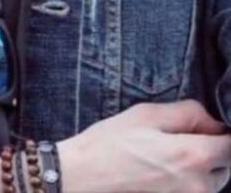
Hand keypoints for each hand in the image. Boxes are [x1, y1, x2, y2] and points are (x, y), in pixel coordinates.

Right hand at [56, 99, 230, 192]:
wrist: (83, 178)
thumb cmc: (110, 144)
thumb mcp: (146, 114)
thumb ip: (188, 113)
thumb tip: (213, 121)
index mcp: (192, 156)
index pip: (230, 145)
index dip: (220, 131)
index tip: (205, 126)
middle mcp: (198, 187)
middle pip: (223, 166)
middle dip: (209, 150)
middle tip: (179, 138)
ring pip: (209, 183)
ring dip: (198, 169)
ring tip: (165, 156)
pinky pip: (192, 192)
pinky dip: (185, 182)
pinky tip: (159, 171)